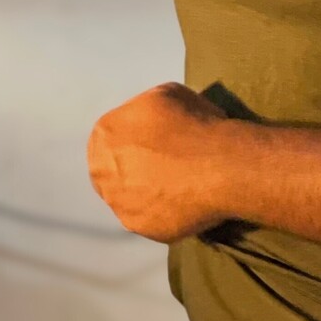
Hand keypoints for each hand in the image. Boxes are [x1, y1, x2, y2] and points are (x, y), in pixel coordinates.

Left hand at [87, 82, 228, 241]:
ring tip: (178, 184)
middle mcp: (101, 172)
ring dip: (146, 191)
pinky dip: (163, 210)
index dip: (136, 137)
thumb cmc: (194, 124)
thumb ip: (144, 109)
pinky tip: (184, 200)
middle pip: (114, 169)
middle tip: (166, 164)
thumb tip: (150, 123)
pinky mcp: (139, 227)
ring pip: (129, 196)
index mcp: (104, 134)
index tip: (158, 141)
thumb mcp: (166, 93)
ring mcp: (118, 204)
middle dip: (135, 166)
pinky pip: (148, 217)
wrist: (219, 166)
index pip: (113, 136)